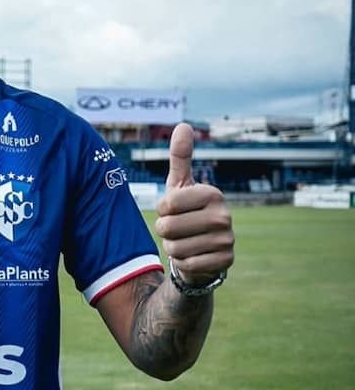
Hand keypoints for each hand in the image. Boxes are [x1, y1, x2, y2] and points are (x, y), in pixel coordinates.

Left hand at [155, 123, 233, 285]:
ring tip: (185, 241)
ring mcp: (227, 240)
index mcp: (212, 194)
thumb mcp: (180, 184)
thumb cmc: (185, 212)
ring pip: (175, 248)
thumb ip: (180, 156)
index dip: (162, 209)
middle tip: (178, 229)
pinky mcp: (225, 262)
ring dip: (173, 247)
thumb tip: (183, 125)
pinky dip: (184, 263)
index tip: (173, 209)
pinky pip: (187, 264)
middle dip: (164, 231)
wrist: (200, 249)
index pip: (167, 204)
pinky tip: (194, 256)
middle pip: (168, 227)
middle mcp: (224, 216)